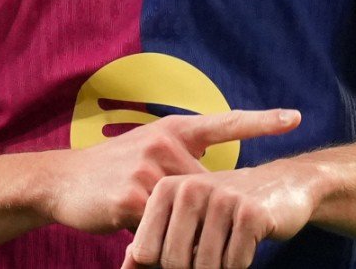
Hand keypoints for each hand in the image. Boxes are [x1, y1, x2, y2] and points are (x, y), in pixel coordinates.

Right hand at [44, 109, 300, 234]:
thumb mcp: (147, 153)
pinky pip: (160, 225)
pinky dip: (156, 237)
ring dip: (177, 228)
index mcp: (172, 129)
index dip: (261, 121)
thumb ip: (180, 163)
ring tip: (153, 228)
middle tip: (183, 222)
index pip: (225, 123)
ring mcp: (148, 168)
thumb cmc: (109, 172)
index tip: (296, 118)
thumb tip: (216, 187)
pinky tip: (135, 236)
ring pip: (185, 209)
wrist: (60, 183)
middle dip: (204, 212)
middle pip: (206, 186)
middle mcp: (163, 143)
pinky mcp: (132, 196)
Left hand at [122, 159, 320, 268]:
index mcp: (167, 189)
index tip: (186, 251)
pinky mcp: (251, 213)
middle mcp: (190, 188)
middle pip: (174, 263)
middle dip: (194, 268)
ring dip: (219, 266)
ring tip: (229, 243)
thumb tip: (126, 268)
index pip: (146, 252)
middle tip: (212, 250)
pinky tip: (247, 241)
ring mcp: (221, 198)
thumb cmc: (225, 207)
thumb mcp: (185, 219)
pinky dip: (240, 262)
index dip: (164, 264)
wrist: (283, 184)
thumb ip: (152, 242)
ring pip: (206, 267)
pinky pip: (234, 263)